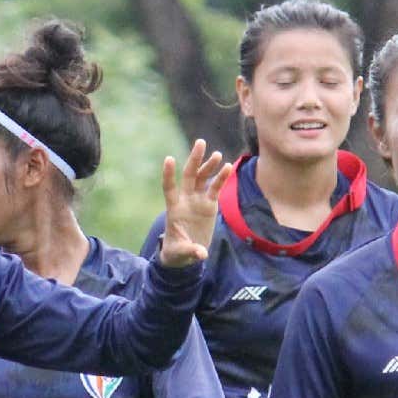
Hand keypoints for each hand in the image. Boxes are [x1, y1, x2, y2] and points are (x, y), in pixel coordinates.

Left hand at [157, 140, 229, 268]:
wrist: (187, 252)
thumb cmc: (177, 252)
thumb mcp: (181, 253)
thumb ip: (190, 251)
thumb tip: (201, 254)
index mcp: (174, 208)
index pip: (169, 188)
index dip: (169, 175)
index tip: (169, 159)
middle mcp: (185, 200)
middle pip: (189, 176)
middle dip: (194, 160)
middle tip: (200, 143)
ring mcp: (197, 200)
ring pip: (203, 178)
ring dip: (209, 165)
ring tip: (217, 154)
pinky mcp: (209, 204)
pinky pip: (216, 187)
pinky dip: (221, 177)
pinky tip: (228, 167)